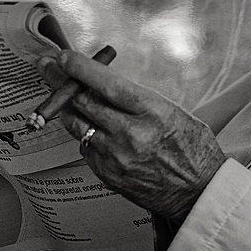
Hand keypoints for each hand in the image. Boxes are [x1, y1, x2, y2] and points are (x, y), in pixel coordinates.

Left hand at [39, 51, 226, 223]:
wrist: (199, 192)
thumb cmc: (193, 150)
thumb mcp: (174, 112)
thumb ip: (139, 99)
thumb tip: (106, 84)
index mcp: (153, 113)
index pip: (108, 85)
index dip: (81, 68)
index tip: (65, 57)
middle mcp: (132, 134)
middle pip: (83, 102)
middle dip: (62, 82)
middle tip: (50, 68)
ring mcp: (116, 157)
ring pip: (77, 125)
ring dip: (69, 108)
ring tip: (65, 96)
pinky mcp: (107, 175)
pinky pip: (85, 148)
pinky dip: (85, 134)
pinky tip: (94, 130)